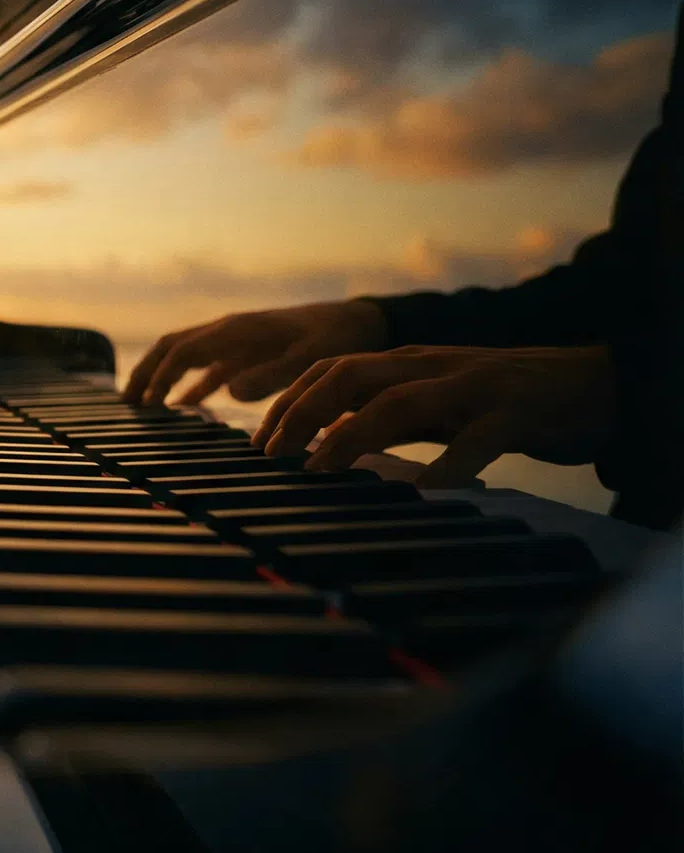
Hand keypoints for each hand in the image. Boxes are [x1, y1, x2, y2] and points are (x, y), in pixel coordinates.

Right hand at [124, 300, 387, 405]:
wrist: (360, 322)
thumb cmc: (337, 338)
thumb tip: (227, 392)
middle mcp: (228, 331)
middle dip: (146, 372)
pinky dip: (189, 384)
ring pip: (184, 355)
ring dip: (161, 376)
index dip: (160, 376)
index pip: (182, 351)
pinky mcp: (247, 352)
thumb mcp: (308, 359)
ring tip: (142, 404)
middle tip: (126, 402)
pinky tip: (183, 406)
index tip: (145, 404)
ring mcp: (236, 341)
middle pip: (171, 347)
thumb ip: (269, 375)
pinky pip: (208, 367)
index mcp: (236, 330)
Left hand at [252, 345, 616, 487]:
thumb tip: (324, 446)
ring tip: (319, 471)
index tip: (257, 444)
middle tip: (270, 457)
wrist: (595, 386)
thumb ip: (384, 419)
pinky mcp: (516, 411)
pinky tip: (426, 489)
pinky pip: (478, 437)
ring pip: (398, 401)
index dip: (287, 403)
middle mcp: (429, 366)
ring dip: (351, 435)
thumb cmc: (502, 403)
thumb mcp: (434, 406)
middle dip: (301, 415)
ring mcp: (471, 385)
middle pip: (347, 376)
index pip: (328, 371)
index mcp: (406, 363)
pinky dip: (449, 462)